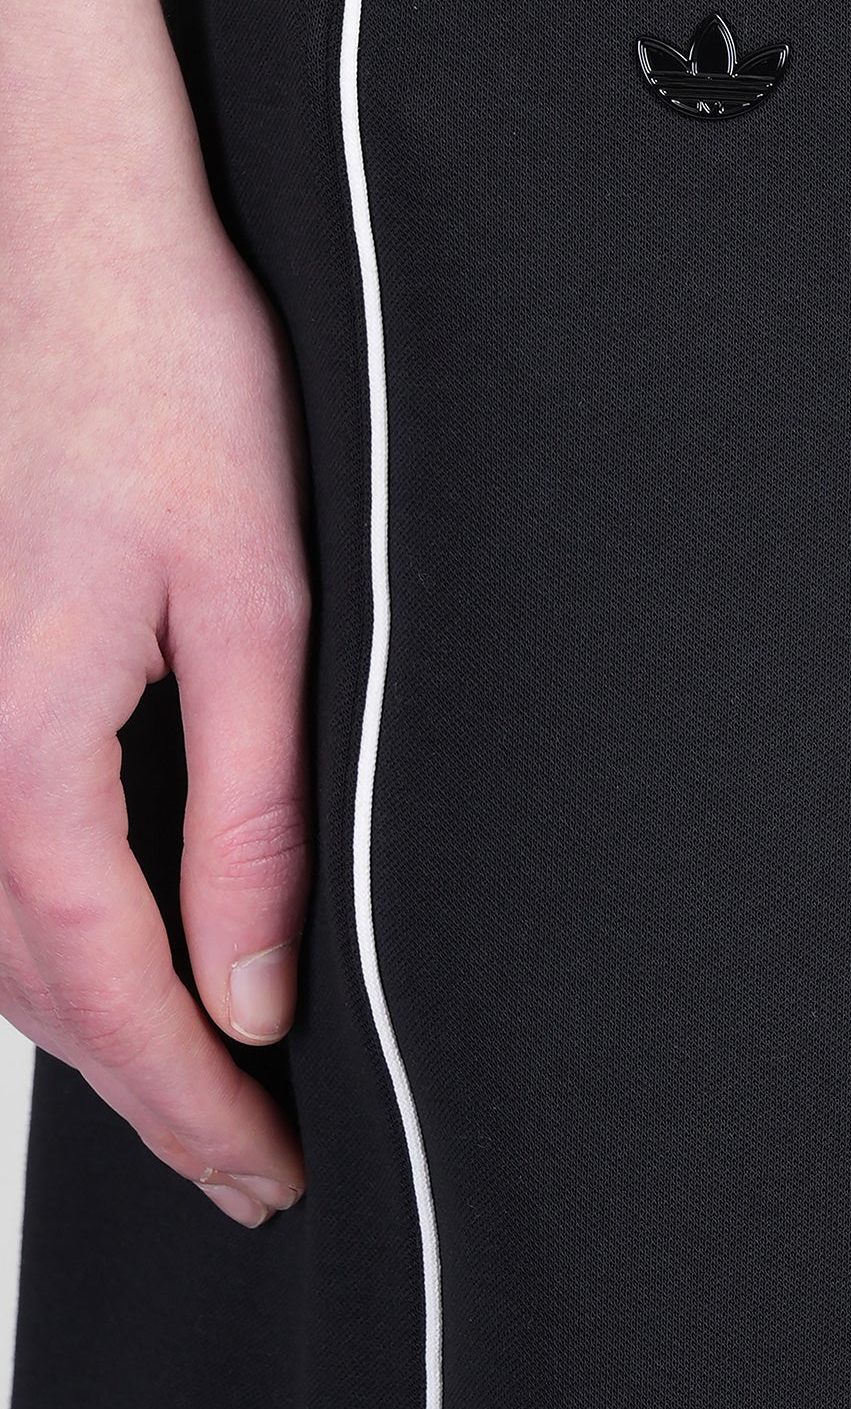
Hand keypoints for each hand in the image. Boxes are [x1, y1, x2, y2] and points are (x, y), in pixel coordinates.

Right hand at [0, 141, 311, 1227]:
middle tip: (241, 1163)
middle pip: (36, 985)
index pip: (110, 985)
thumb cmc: (164, 379)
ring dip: (89, 1025)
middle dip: (144, 1091)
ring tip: (189, 1082)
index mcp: (30, 737)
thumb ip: (246, 803)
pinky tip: (107, 946)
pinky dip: (44, 940)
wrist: (71, 240)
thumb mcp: (248, 599)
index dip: (189, 1101)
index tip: (261, 1168)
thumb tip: (254, 978)